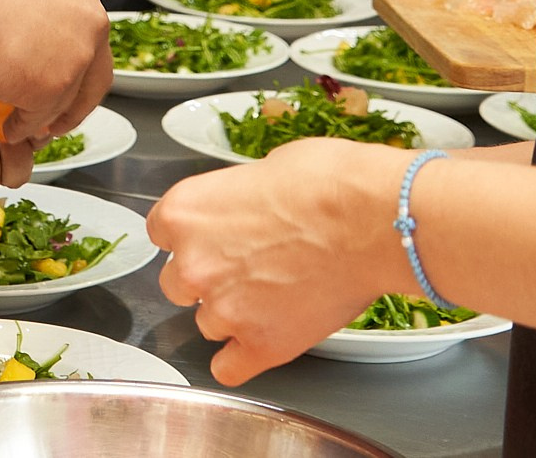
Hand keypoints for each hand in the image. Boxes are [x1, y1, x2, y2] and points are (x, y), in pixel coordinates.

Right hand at [0, 0, 111, 145]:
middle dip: (75, 97)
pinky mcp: (55, 88)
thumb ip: (37, 2)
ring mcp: (77, 56)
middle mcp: (90, 20)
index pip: (90, 30)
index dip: (74, 57)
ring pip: (69, 100)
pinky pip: (40, 117)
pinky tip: (6, 128)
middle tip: (57, 112)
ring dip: (48, 116)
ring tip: (27, 125)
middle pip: (94, 71)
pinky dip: (23, 127)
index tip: (63, 69)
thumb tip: (29, 21)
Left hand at [149, 140, 409, 385]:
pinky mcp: (260, 346)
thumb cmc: (327, 182)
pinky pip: (229, 368)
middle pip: (178, 283)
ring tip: (274, 294)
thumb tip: (241, 211)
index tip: (213, 236)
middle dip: (209, 276)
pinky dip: (243, 357)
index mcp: (184, 212)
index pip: (161, 233)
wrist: (373, 220)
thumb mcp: (263, 168)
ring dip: (232, 313)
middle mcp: (193, 264)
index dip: (192, 236)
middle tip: (249, 265)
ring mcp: (224, 309)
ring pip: (206, 324)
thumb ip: (233, 200)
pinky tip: (264, 338)